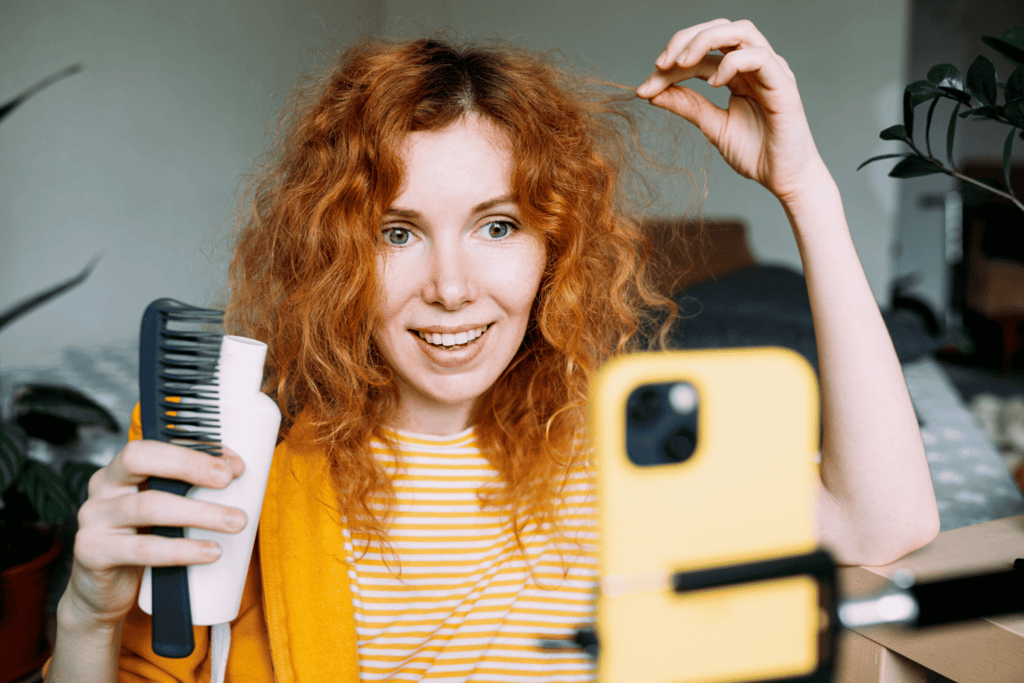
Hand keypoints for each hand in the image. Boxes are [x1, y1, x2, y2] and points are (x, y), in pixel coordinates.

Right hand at [60, 441, 245, 627]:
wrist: (105, 592)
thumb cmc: (142, 542)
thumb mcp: (165, 511)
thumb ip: (189, 492)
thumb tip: (237, 479)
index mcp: (122, 469)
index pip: (156, 443)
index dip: (196, 449)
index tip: (232, 465)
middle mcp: (103, 487)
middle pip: (140, 459)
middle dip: (190, 465)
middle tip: (228, 480)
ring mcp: (94, 519)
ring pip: (149, 506)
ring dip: (200, 512)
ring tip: (235, 522)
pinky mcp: (93, 552)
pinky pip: (144, 548)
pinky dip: (182, 550)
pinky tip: (210, 551)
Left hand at [637, 19, 824, 202]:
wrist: (784, 179)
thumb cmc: (756, 153)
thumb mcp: (713, 127)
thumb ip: (688, 106)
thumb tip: (653, 93)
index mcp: (738, 73)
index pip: (701, 55)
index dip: (670, 66)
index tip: (644, 88)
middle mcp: (755, 65)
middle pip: (720, 29)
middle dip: (685, 39)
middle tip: (659, 65)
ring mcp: (771, 71)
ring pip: (740, 31)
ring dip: (705, 40)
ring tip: (681, 64)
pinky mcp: (783, 84)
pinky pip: (758, 57)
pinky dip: (732, 64)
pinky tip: (713, 84)